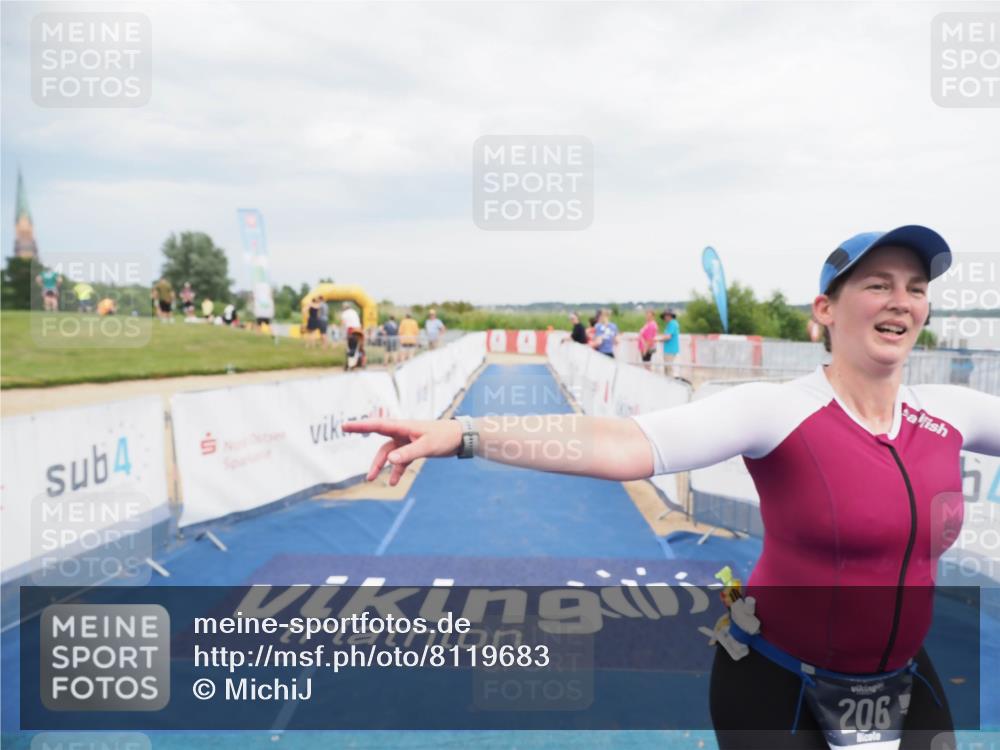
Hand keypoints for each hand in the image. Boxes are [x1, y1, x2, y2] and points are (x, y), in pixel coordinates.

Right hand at [342, 418, 462, 484]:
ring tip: (371, 479)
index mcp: (403, 426)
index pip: (377, 426)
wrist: (459, 438)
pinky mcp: (412, 449)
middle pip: (380, 442)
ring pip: (388, 454)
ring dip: (381, 466)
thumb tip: (389, 461)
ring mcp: (406, 441)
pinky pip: (400, 461)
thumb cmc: (444, 436)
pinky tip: (394, 482)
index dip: (360, 426)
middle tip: (347, 441)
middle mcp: (402, 432)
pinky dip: (397, 470)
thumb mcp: (426, 446)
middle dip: (367, 449)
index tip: (344, 426)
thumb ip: (407, 454)